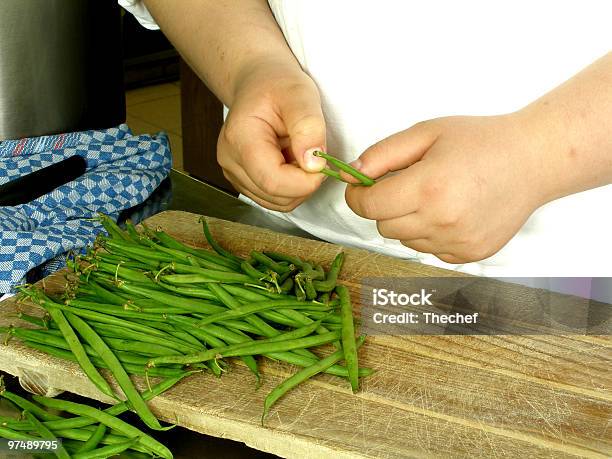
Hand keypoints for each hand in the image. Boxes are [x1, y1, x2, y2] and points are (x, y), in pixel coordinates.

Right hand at [218, 60, 326, 210]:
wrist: (258, 83)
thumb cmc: (277, 85)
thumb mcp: (300, 95)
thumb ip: (309, 128)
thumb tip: (313, 165)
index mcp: (239, 139)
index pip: (272, 181)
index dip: (305, 181)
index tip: (323, 163)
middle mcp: (230, 161)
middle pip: (275, 196)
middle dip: (304, 183)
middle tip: (312, 154)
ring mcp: (233, 174)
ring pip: (276, 203)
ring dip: (298, 187)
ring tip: (299, 154)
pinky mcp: (243, 181)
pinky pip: (273, 199)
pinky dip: (290, 188)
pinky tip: (291, 162)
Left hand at [345, 113, 555, 262]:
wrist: (533, 160)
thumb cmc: (481, 141)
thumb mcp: (426, 133)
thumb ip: (382, 154)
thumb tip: (351, 174)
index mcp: (427, 188)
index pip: (366, 206)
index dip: (358, 194)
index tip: (363, 186)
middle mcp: (440, 222)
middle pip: (382, 226)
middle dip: (385, 205)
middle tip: (408, 184)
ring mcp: (456, 243)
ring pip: (404, 240)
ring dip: (408, 221)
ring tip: (436, 196)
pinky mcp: (469, 255)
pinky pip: (429, 250)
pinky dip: (430, 234)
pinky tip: (452, 211)